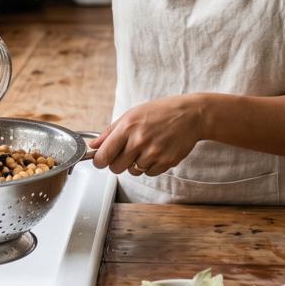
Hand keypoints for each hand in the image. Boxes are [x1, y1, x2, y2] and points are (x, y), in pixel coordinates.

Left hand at [89, 95, 204, 176]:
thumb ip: (110, 132)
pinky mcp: (166, 162)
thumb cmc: (161, 112)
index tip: (101, 160)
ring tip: (145, 149)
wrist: (191, 115)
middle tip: (125, 153)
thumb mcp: (132, 114)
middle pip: (116, 168)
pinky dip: (150, 166)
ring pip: (133, 172)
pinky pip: (149, 173)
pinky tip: (156, 152)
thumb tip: (94, 146)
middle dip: (117, 163)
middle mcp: (140, 141)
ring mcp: (154, 153)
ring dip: (135, 164)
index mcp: (128, 127)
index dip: (99, 161)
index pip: (104, 155)